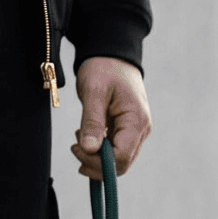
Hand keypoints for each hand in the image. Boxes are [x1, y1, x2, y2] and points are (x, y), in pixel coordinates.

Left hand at [71, 57, 151, 179]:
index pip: (122, 157)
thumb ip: (92, 122)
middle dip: (97, 163)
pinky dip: (101, 150)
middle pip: (123, 164)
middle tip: (75, 148)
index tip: (77, 149)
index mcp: (136, 121)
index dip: (99, 162)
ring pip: (120, 160)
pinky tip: (88, 138)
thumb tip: (89, 150)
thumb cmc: (104, 67)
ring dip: (98, 158)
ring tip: (79, 139)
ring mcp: (137, 132)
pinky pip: (117, 150)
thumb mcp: (94, 91)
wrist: (113, 54)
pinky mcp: (130, 131)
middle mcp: (141, 131)